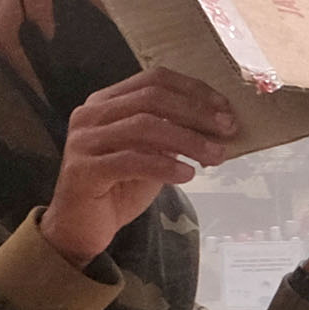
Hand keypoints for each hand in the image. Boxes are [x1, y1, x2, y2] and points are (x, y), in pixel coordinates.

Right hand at [46, 68, 241, 265]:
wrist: (80, 228)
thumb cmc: (118, 189)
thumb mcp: (151, 156)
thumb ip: (172, 136)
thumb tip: (217, 126)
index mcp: (106, 101)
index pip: (154, 80)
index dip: (193, 91)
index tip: (225, 109)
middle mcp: (91, 114)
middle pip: (151, 99)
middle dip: (195, 113)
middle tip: (227, 129)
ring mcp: (84, 140)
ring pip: (143, 127)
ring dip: (187, 140)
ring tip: (215, 156)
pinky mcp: (83, 170)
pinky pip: (131, 161)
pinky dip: (164, 166)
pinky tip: (187, 175)